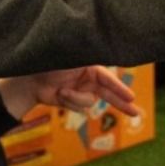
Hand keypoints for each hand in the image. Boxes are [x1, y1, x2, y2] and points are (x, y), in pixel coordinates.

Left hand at [0, 65, 140, 120]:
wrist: (27, 79)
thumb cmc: (49, 63)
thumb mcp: (71, 58)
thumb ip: (89, 60)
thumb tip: (106, 53)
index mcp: (90, 66)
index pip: (109, 79)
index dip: (121, 89)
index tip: (131, 98)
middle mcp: (87, 78)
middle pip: (109, 93)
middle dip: (122, 103)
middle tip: (137, 113)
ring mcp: (80, 90)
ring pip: (89, 103)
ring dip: (76, 99)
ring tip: (62, 92)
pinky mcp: (71, 100)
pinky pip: (79, 108)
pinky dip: (70, 103)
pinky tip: (59, 95)